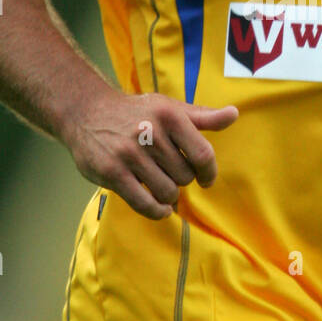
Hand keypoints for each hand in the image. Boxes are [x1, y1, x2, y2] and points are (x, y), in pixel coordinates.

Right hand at [63, 84, 238, 219]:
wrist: (87, 112)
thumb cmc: (136, 113)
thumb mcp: (169, 108)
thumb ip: (202, 116)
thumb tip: (234, 114)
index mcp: (169, 116)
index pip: (203, 154)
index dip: (209, 172)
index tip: (205, 179)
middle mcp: (150, 133)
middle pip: (185, 177)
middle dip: (181, 180)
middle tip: (169, 174)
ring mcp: (129, 153)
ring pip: (167, 192)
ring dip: (168, 196)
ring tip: (160, 186)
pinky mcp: (111, 172)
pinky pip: (144, 204)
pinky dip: (157, 212)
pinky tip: (160, 208)